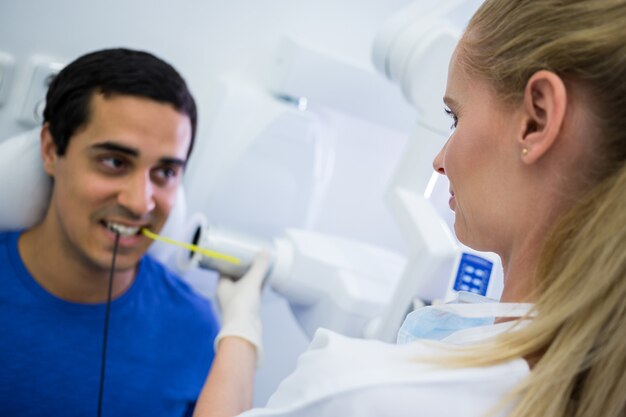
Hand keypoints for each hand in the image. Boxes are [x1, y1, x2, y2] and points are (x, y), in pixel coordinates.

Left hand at [214, 251, 270, 366]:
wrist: (245, 329)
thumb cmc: (241, 306)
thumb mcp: (251, 281)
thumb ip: (258, 267)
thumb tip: (264, 253)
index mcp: (222, 286)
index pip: (223, 269)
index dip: (231, 261)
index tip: (238, 253)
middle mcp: (227, 294)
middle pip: (234, 277)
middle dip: (242, 268)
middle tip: (251, 258)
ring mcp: (236, 302)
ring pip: (243, 286)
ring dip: (250, 278)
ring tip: (259, 267)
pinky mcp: (246, 309)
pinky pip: (251, 293)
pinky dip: (257, 287)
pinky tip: (265, 281)